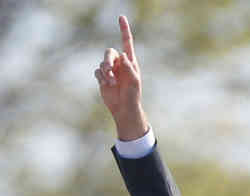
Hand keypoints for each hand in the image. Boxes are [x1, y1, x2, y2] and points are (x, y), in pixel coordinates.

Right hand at [94, 16, 148, 140]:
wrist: (124, 107)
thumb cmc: (133, 95)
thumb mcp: (134, 82)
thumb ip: (129, 68)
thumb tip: (123, 55)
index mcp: (130, 62)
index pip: (126, 42)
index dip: (124, 30)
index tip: (121, 17)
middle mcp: (120, 63)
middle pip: (109, 53)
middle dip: (107, 60)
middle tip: (109, 70)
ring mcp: (111, 70)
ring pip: (102, 63)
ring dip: (105, 73)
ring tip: (111, 83)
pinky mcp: (102, 77)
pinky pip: (97, 72)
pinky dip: (101, 77)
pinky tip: (107, 84)